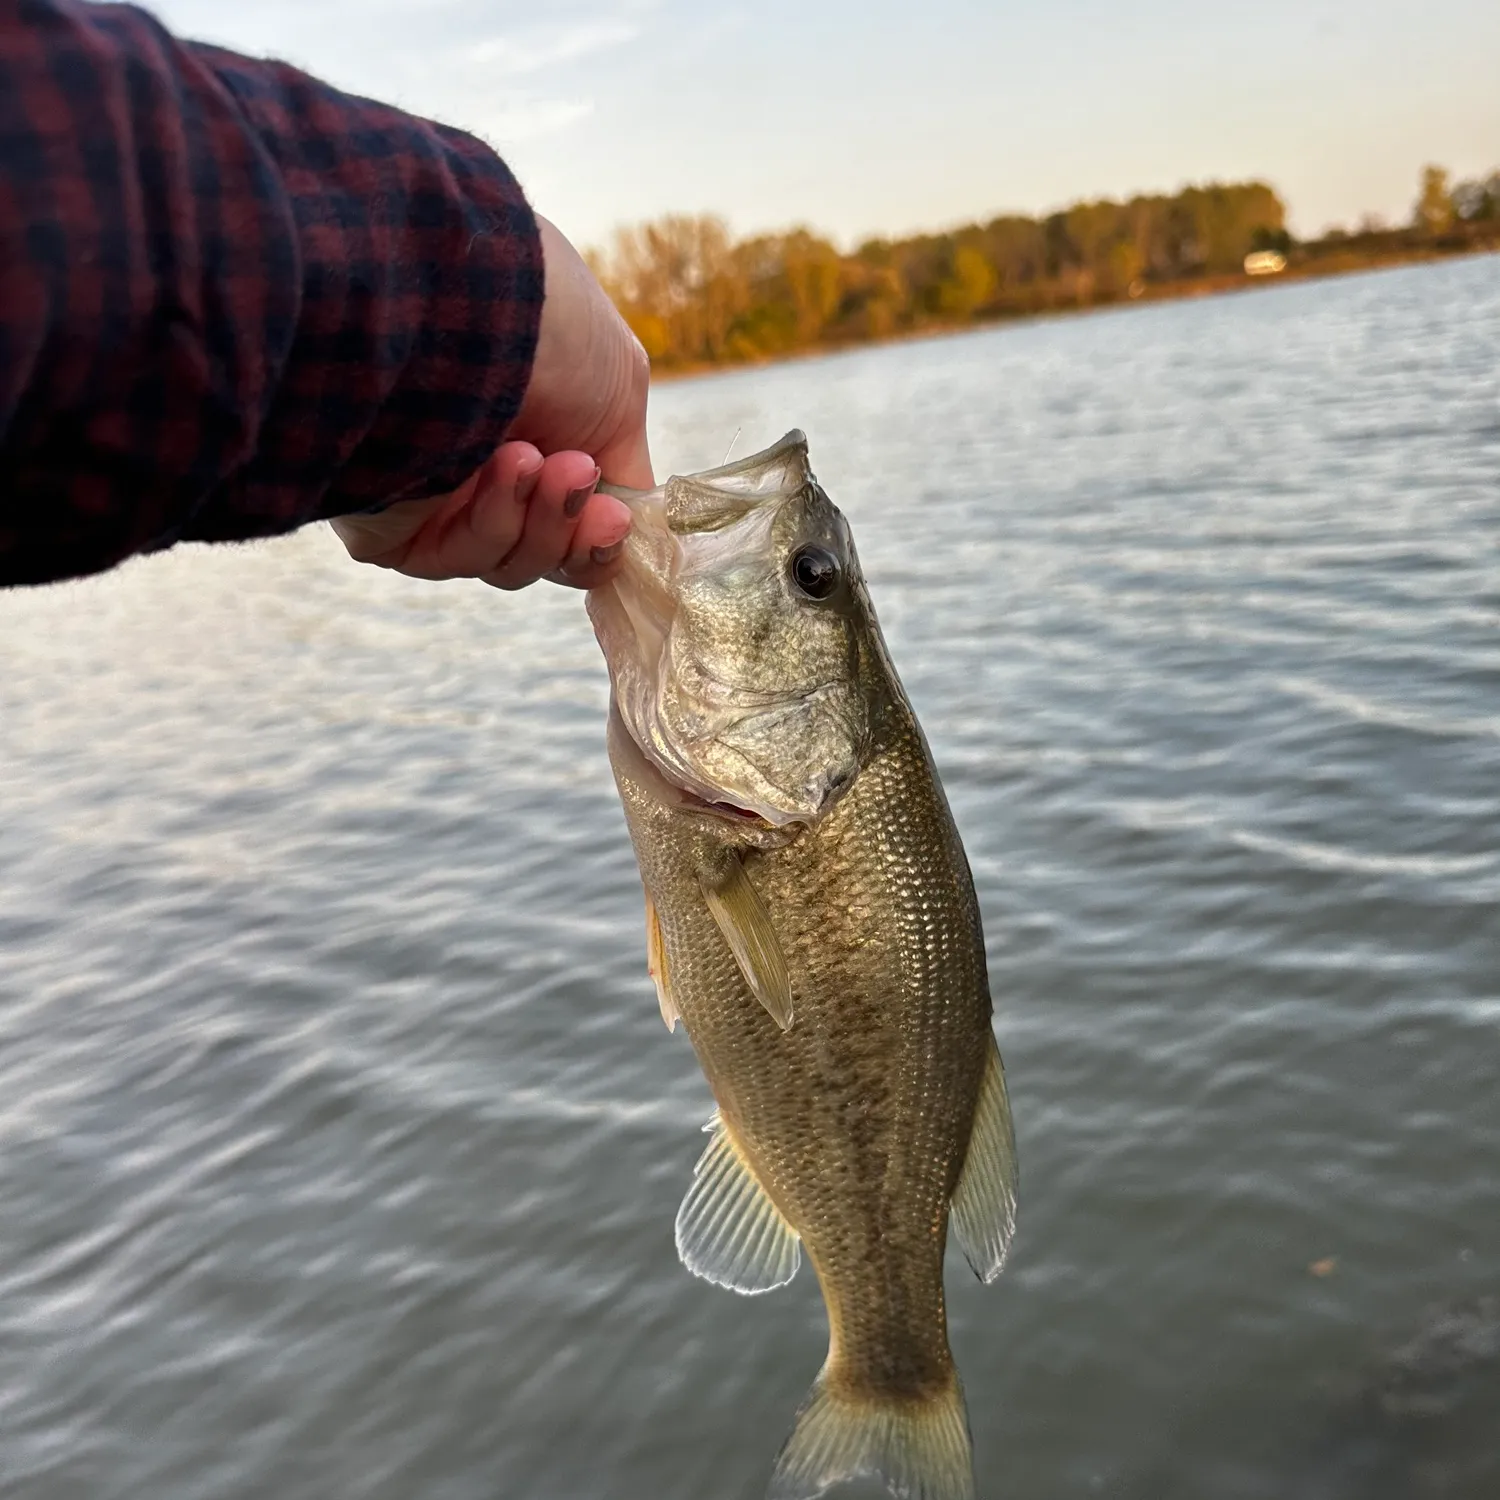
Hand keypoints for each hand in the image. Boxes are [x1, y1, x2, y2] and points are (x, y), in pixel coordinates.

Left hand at [332, 214, 652, 589]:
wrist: (463, 299)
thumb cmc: (546, 324)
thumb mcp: (621, 384)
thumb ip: (625, 463)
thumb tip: (623, 523)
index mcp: (537, 428)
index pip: (578, 517)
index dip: (603, 535)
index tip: (616, 519)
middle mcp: (486, 463)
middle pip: (550, 550)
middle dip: (573, 527)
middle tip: (578, 477)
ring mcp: (439, 496)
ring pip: (510, 561)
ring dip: (540, 521)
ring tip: (531, 458)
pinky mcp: (393, 523)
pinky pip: (459, 559)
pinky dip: (493, 524)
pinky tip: (505, 466)